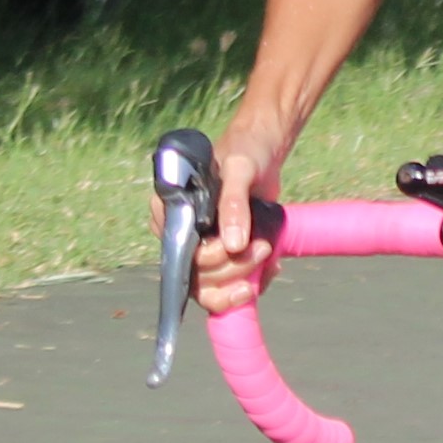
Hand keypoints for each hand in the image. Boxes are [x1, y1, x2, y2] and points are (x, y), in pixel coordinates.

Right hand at [147, 116, 284, 313]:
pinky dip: (254, 282)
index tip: (236, 249)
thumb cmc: (244, 154)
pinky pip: (230, 286)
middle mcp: (181, 235)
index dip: (207, 261)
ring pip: (212, 288)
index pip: (178, 253)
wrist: (262, 156)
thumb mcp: (239, 170)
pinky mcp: (223, 257)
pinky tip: (271, 266)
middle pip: (196, 276)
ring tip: (268, 252)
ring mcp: (201, 249)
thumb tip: (233, 245)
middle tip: (263, 246)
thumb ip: (233, 203)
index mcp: (170, 212)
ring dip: (243, 279)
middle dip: (233, 268)